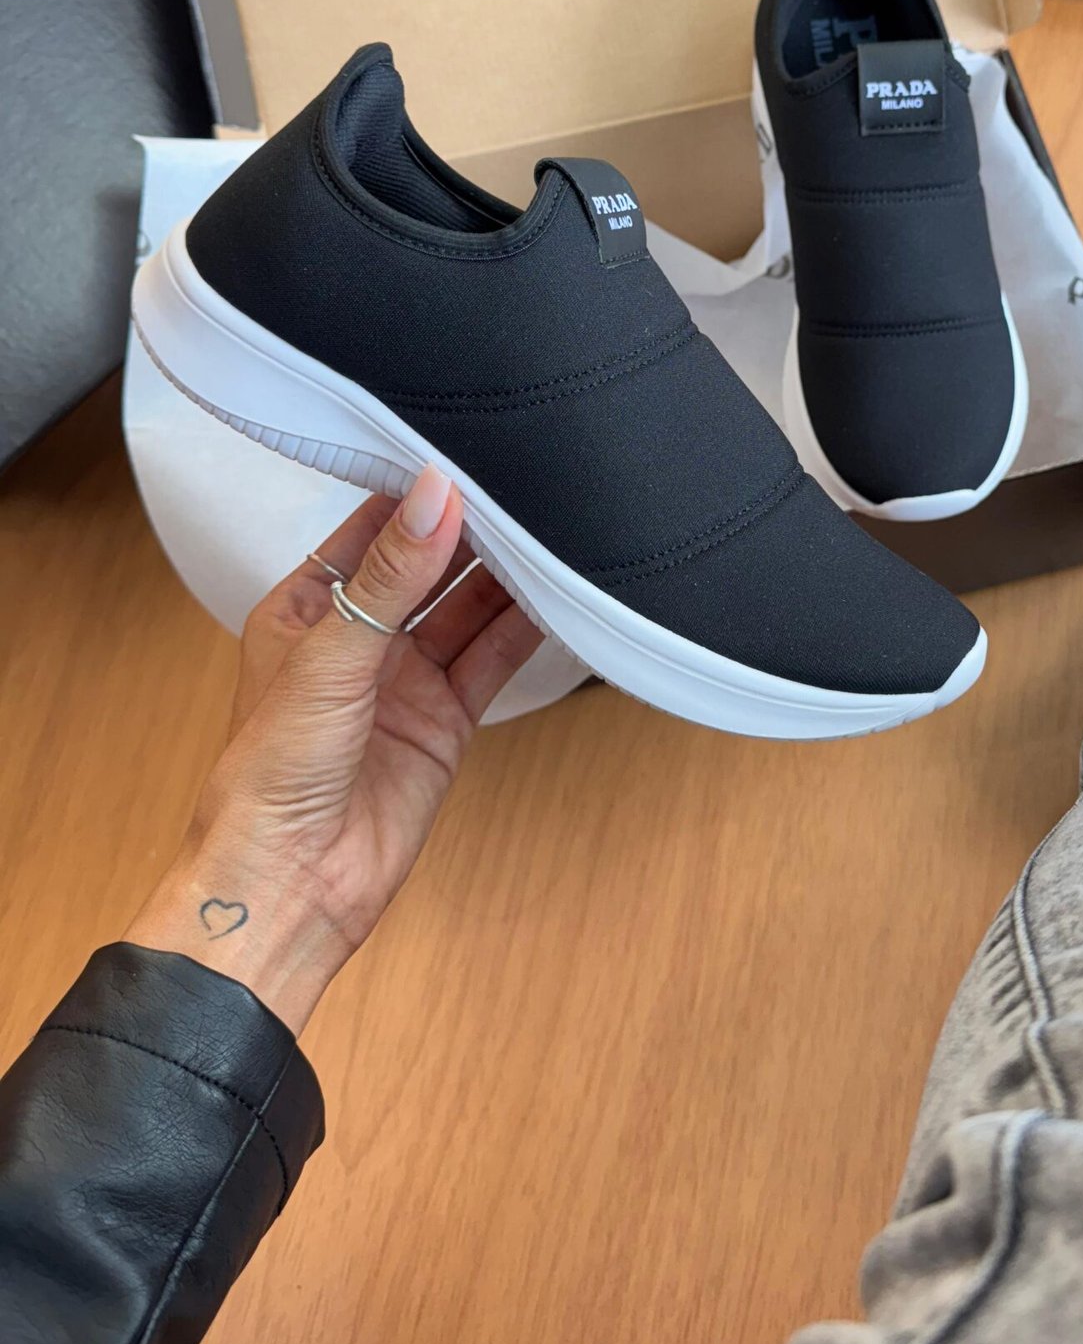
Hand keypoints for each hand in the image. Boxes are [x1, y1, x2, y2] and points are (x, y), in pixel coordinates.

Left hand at [126, 469, 540, 1031]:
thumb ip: (390, 577)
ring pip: (468, 609)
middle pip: (429, 566)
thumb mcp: (329, 658)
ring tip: (552, 531)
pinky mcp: (444, 722)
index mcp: (305, 610)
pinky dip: (525, 630)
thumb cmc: (265, 780)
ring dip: (506, 576)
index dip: (416, 494)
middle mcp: (357, 641)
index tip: (464, 455)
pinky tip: (556, 596)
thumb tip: (432, 497)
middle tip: (524, 488)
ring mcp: (405, 681)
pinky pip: (492, 659)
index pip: (370, 529)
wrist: (288, 888)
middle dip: (472, 530)